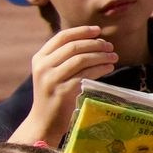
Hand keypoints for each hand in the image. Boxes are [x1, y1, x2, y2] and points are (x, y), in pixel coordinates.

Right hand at [11, 26, 119, 145]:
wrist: (44, 121)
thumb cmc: (53, 95)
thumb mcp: (51, 72)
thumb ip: (63, 57)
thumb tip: (92, 41)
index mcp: (40, 58)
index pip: (62, 37)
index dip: (82, 31)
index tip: (98, 30)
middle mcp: (43, 66)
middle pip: (74, 46)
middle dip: (95, 44)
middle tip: (110, 46)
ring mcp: (52, 79)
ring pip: (81, 59)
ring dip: (101, 55)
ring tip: (113, 56)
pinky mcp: (64, 91)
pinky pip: (86, 75)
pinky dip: (100, 68)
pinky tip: (109, 67)